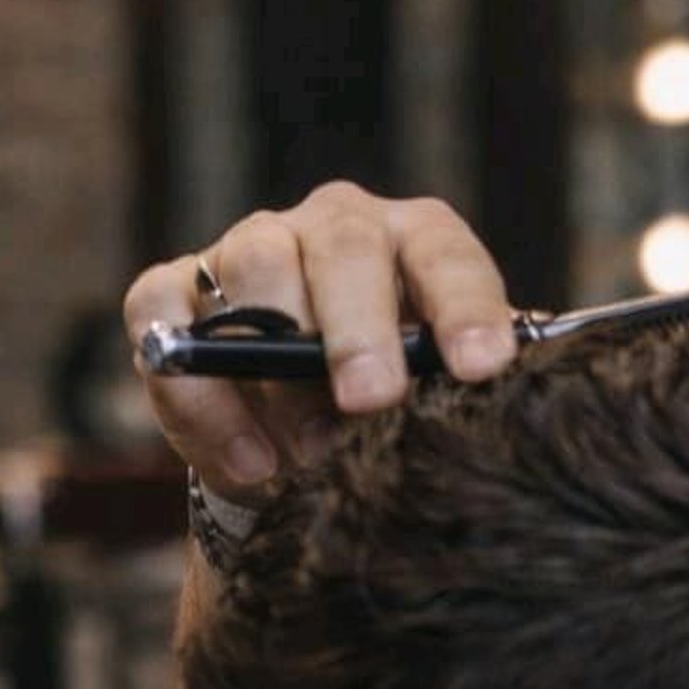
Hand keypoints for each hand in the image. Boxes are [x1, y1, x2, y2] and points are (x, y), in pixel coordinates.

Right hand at [123, 184, 518, 500]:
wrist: (305, 441)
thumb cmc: (397, 404)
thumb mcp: (443, 395)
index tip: (482, 367)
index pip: (446, 255)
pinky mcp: (173, 291)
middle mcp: (332, 226)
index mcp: (414, 239)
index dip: (465, 308)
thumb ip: (467, 390)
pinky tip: (251, 462)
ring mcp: (246, 248)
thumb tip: (524, 408)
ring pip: (255, 265)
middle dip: (358, 327)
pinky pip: (163, 318)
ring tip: (309, 453)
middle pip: (344, 245)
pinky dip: (200, 394)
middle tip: (372, 400)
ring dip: (277, 364)